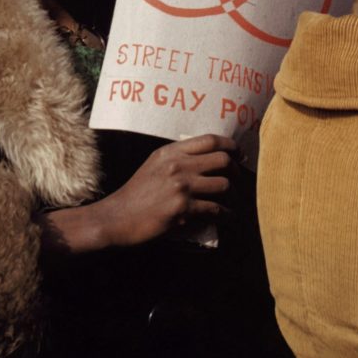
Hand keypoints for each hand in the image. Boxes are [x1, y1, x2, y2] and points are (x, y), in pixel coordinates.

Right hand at [94, 134, 235, 246]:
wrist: (118, 217)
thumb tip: (206, 157)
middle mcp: (178, 166)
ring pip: (224, 185)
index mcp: (171, 151)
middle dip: (237, 170)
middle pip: (223, 160)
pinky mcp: (183, 210)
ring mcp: (181, 188)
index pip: (210, 140)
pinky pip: (216, 209)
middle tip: (238, 179)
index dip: (230, 145)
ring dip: (234, 195)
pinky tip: (228, 217)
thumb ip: (177, 157)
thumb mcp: (154, 164)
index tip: (239, 154)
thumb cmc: (136, 192)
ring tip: (233, 201)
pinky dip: (227, 214)